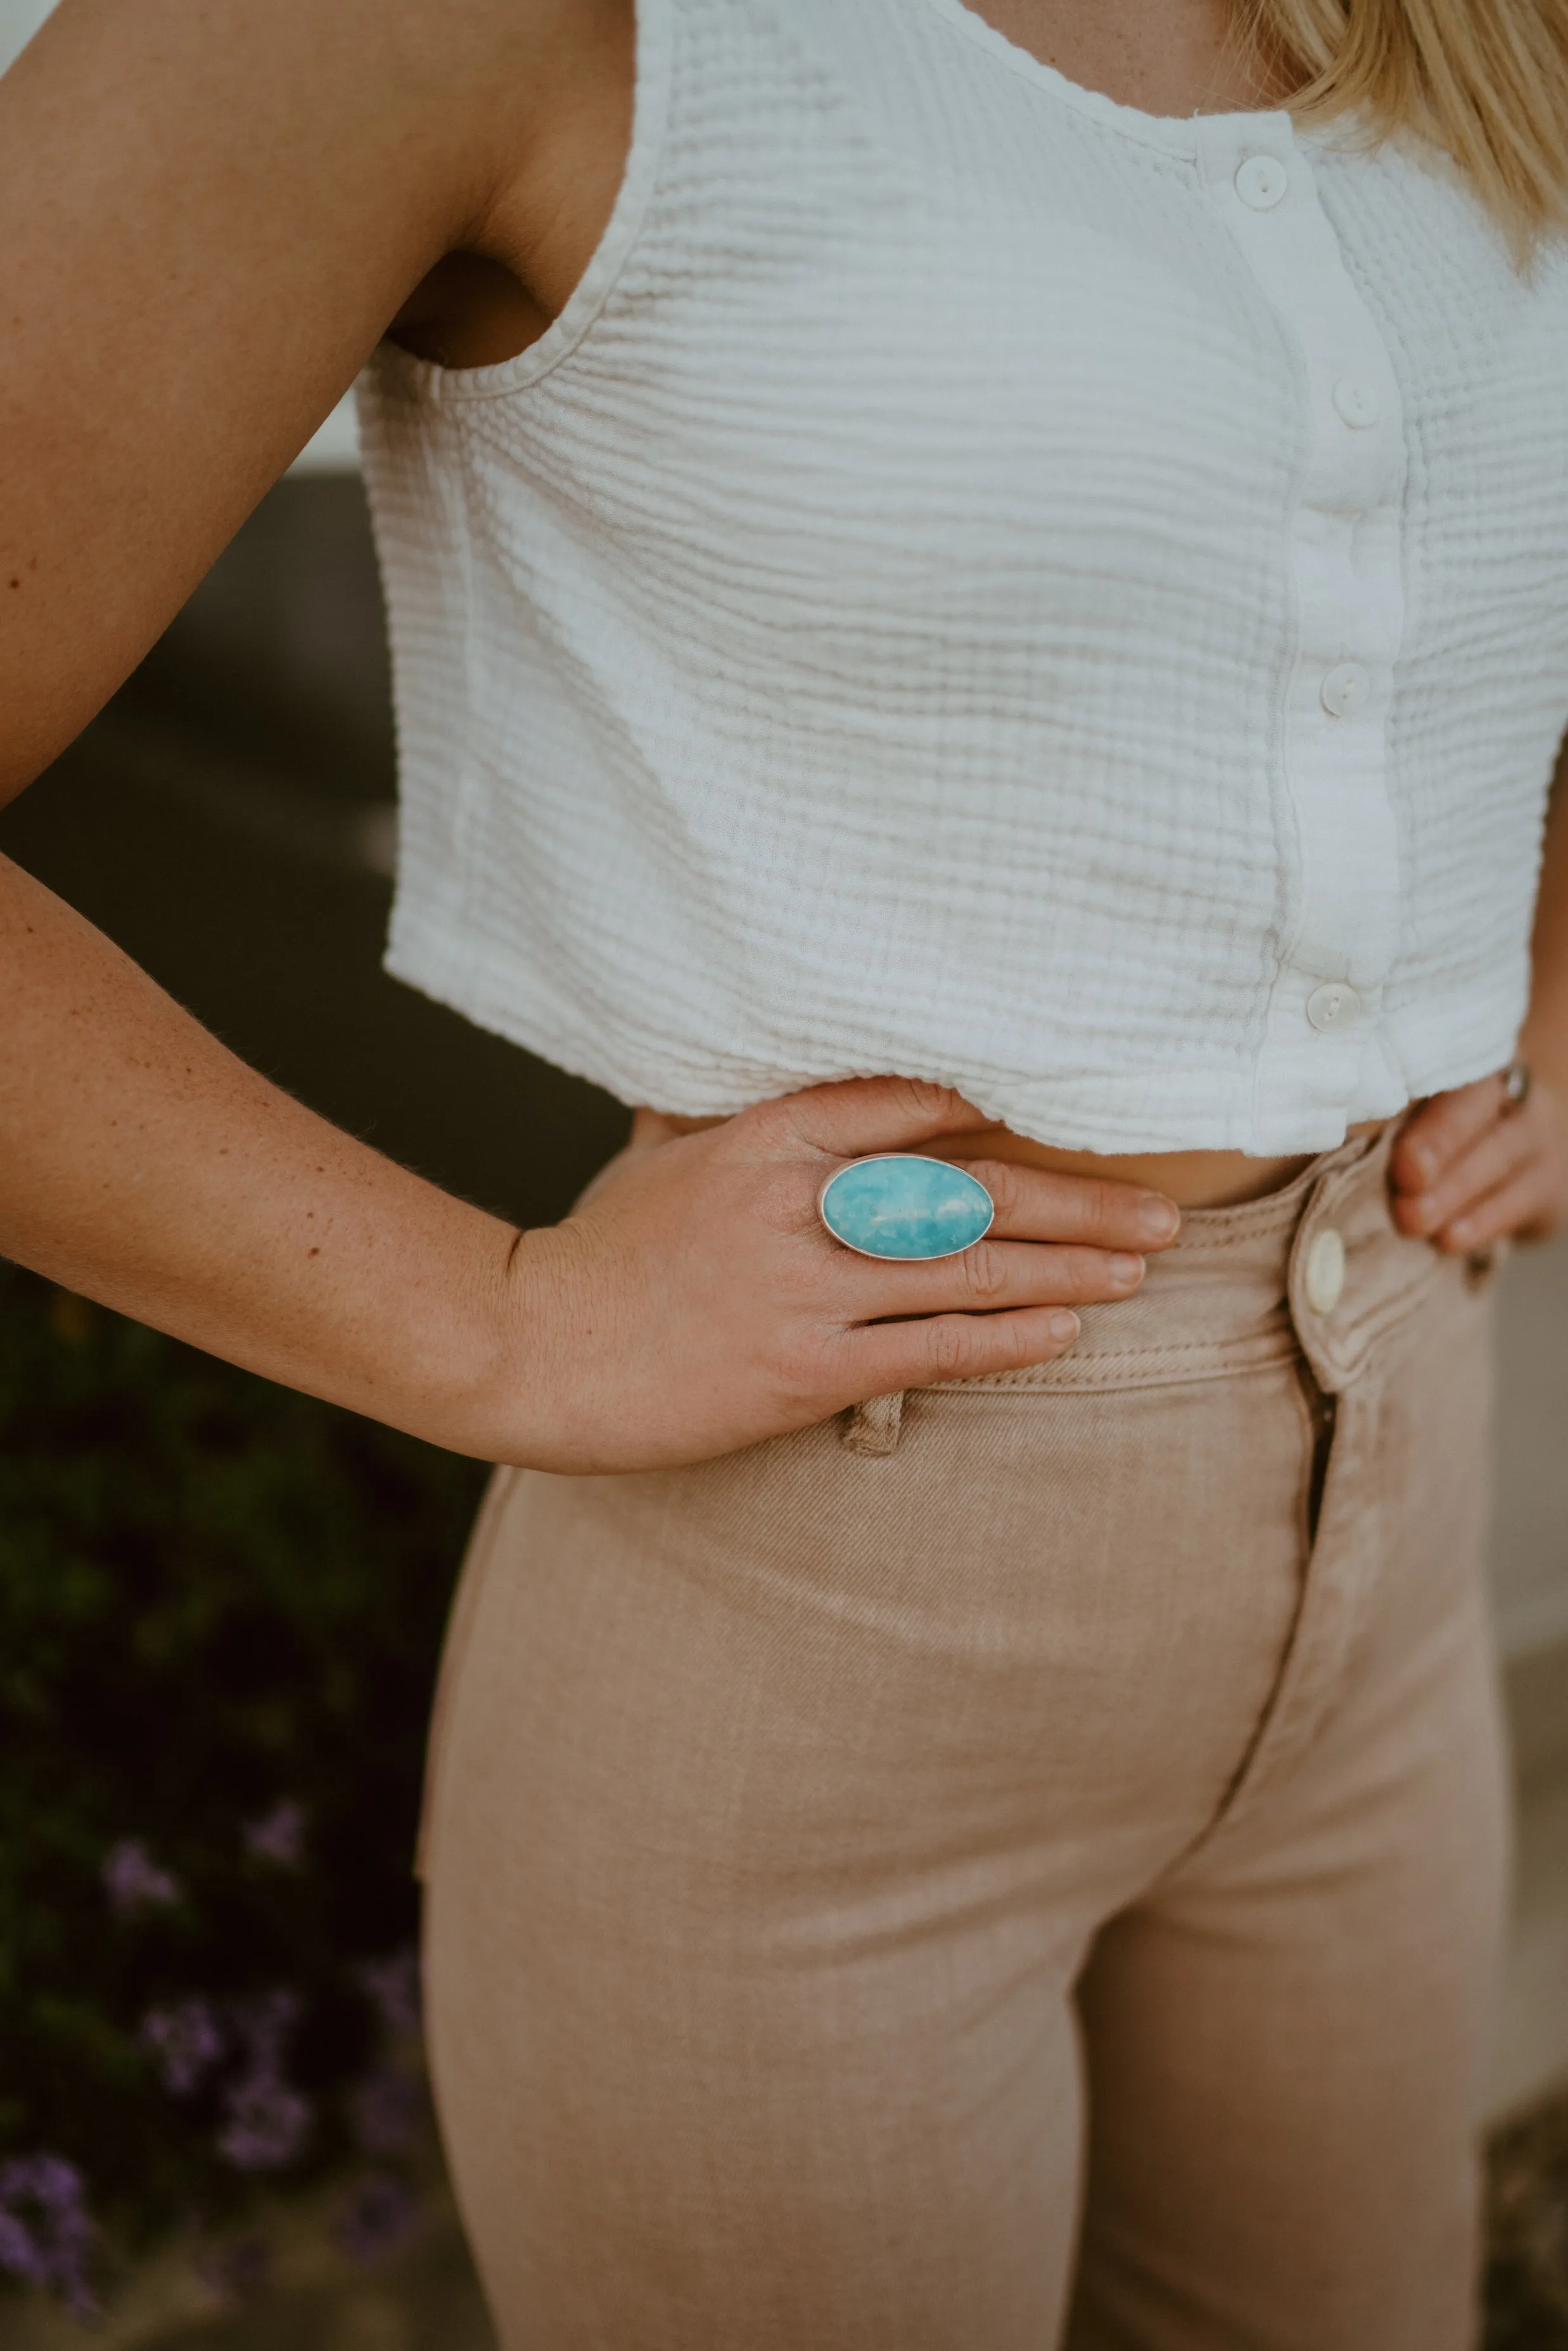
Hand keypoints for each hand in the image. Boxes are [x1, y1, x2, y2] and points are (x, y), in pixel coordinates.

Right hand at [498, 1077, 1180, 1473]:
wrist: (528, 1346)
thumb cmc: (596, 1251)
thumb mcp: (657, 1155)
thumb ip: (723, 1112)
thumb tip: (748, 1061)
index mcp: (765, 1136)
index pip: (911, 1104)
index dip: (1006, 1109)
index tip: (1083, 1113)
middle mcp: (795, 1202)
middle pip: (968, 1189)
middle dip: (1077, 1198)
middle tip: (1160, 1209)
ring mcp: (801, 1287)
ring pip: (964, 1270)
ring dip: (1064, 1268)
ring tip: (1140, 1267)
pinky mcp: (800, 1368)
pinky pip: (927, 1348)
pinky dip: (1004, 1339)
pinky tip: (1065, 1332)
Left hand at [1389, 1066, 1567, 1253]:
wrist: (1510, 1149)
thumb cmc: (1436, 1127)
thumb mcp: (1415, 1108)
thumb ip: (1380, 1117)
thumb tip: (1319, 1144)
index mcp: (1466, 1058)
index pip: (1447, 1066)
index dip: (1424, 1105)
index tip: (1398, 1150)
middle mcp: (1511, 1086)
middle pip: (1477, 1106)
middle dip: (1439, 1144)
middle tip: (1404, 1183)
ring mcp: (1536, 1134)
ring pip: (1501, 1152)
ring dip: (1454, 1190)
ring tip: (1414, 1220)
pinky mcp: (1549, 1183)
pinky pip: (1523, 1197)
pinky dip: (1484, 1219)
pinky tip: (1450, 1238)